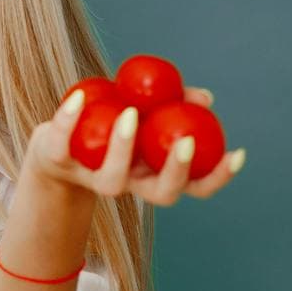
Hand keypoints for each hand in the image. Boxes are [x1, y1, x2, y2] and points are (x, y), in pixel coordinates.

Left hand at [21, 86, 243, 207]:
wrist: (54, 149)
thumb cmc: (110, 129)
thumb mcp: (145, 113)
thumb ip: (174, 104)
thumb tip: (204, 98)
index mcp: (152, 175)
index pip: (194, 187)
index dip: (217, 176)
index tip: (237, 153)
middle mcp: (128, 184)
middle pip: (160, 194)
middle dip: (177, 171)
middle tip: (187, 140)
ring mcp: (92, 178)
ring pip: (111, 179)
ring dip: (123, 147)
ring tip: (130, 114)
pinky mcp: (57, 161)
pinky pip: (62, 143)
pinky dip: (69, 119)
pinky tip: (79, 96)